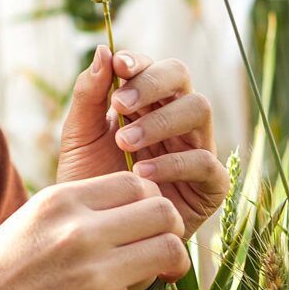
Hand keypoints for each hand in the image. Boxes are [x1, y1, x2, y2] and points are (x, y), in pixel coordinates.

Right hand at [0, 171, 194, 289]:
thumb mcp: (27, 222)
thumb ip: (73, 211)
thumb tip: (126, 206)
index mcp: (61, 201)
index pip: (137, 182)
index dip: (150, 203)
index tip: (144, 226)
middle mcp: (80, 232)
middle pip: (164, 210)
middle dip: (171, 230)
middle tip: (161, 253)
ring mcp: (92, 277)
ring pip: (172, 251)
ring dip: (176, 266)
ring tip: (163, 281)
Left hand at [57, 46, 228, 249]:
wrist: (94, 239)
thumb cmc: (89, 183)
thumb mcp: (79, 137)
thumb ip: (89, 95)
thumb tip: (104, 50)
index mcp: (147, 103)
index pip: (153, 67)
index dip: (140, 63)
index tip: (119, 67)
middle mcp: (176, 120)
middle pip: (182, 78)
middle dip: (153, 84)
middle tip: (121, 104)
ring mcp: (196, 149)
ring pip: (199, 110)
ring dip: (162, 121)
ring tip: (125, 142)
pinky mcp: (209, 186)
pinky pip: (206, 162)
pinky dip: (175, 163)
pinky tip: (142, 174)